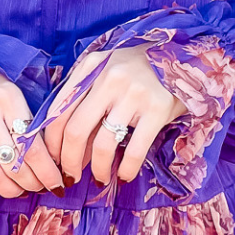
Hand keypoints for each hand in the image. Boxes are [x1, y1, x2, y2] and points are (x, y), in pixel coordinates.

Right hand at [0, 69, 63, 198]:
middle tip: (39, 188)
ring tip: (17, 190)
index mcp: (8, 97)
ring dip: (9, 189)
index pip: (34, 146)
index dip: (47, 171)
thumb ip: (26, 120)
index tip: (55, 182)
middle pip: (15, 163)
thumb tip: (48, 159)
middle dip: (32, 183)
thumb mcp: (8, 93)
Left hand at [43, 45, 186, 184]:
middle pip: (75, 130)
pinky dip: (126, 169)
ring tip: (99, 178)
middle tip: (70, 177)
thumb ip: (85, 96)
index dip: (52, 142)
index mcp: (91, 66)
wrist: (182, 56)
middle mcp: (109, 79)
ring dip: (97, 169)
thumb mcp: (106, 68)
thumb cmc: (138, 67)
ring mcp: (134, 94)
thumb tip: (68, 146)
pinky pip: (135, 150)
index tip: (54, 160)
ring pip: (103, 144)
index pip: (59, 110)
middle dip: (68, 161)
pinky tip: (124, 176)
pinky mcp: (158, 109)